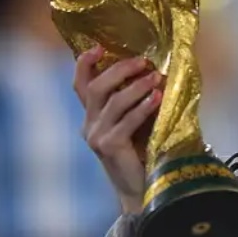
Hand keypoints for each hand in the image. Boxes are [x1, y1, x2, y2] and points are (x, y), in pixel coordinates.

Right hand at [74, 45, 163, 213]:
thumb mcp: (137, 123)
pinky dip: (143, 107)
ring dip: (136, 86)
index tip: (99, 46)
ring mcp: (97, 137)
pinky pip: (126, 121)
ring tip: (156, 77)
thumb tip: (155, 71)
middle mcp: (89, 125)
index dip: (85, 63)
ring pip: (112, 102)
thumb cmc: (145, 153)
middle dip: (119, 70)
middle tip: (143, 61)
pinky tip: (157, 97)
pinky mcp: (109, 147)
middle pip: (96, 87)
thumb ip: (137, 102)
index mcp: (92, 117)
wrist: (145, 190)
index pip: (81, 85)